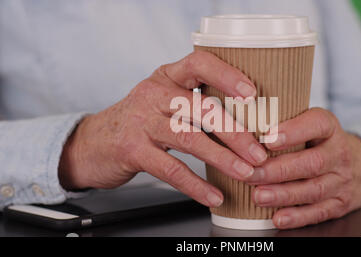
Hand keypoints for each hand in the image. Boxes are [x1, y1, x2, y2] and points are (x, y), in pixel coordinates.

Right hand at [58, 51, 267, 207]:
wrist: (92, 143)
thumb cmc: (139, 121)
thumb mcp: (164, 101)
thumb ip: (196, 102)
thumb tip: (247, 120)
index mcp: (167, 77)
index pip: (200, 63)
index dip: (227, 76)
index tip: (252, 94)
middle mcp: (154, 94)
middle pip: (201, 107)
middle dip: (235, 132)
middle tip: (258, 152)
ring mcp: (142, 122)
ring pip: (189, 138)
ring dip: (222, 158)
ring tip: (245, 173)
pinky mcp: (132, 150)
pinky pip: (171, 169)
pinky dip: (196, 185)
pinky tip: (214, 195)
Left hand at [248, 108, 360, 228]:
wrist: (359, 166)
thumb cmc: (319, 142)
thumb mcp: (309, 124)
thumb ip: (284, 122)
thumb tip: (245, 123)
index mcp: (329, 127)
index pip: (317, 124)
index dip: (292, 131)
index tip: (268, 138)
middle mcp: (339, 153)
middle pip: (312, 163)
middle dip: (278, 170)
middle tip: (252, 174)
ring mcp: (341, 180)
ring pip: (313, 190)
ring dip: (283, 194)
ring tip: (258, 196)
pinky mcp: (340, 203)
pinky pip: (319, 212)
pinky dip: (297, 217)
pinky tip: (279, 218)